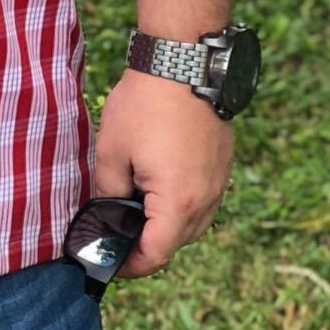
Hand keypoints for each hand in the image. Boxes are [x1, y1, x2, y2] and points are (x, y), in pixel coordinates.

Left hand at [92, 69, 232, 277]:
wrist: (183, 64)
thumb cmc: (144, 106)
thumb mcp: (111, 152)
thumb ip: (107, 192)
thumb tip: (107, 215)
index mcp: (177, 202)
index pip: (156, 254)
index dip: (132, 265)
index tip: (112, 263)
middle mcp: (205, 200)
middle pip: (176, 242)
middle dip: (147, 245)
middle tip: (116, 235)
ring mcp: (218, 183)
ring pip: (192, 223)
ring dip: (165, 225)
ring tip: (134, 211)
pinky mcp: (222, 167)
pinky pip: (203, 201)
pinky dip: (181, 204)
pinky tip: (157, 187)